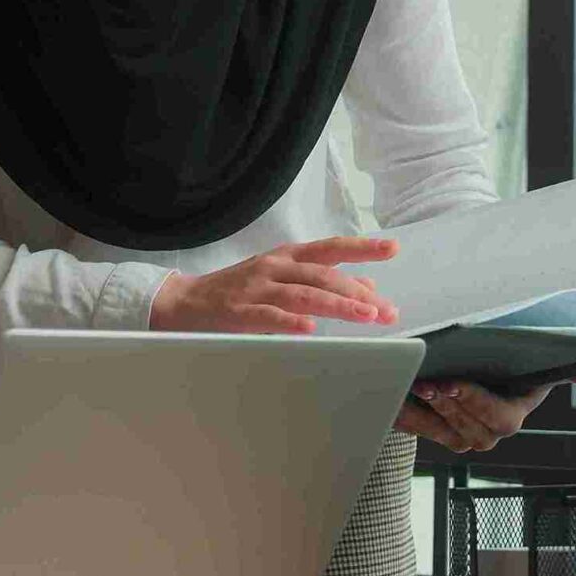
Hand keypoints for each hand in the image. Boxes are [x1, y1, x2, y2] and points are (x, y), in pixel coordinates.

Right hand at [148, 236, 400, 333]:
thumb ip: (321, 282)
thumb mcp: (281, 280)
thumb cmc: (237, 292)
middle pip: (323, 273)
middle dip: (358, 291)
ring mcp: (256, 287)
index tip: (392, 248)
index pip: (330, 248)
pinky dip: (291, 321)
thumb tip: (366, 286)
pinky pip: (269, 316)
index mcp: (286, 257)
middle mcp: (274, 266)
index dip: (361, 248)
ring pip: (303, 292)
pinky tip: (311, 328)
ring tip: (364, 315)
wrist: (183, 303)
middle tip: (385, 310)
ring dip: (337, 303)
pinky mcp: (239, 311)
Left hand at [395, 368, 575, 453]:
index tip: (456, 382)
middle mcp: (493, 430)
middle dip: (449, 404)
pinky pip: (422, 431)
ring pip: (446, 430)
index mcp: (517, 410)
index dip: (476, 403)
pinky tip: (399, 395)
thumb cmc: (504, 357)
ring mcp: (466, 434)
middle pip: (469, 427)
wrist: (470, 362)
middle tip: (429, 379)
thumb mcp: (536, 353)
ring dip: (429, 411)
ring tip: (415, 382)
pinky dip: (410, 415)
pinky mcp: (439, 433)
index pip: (500, 418)